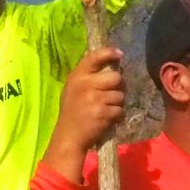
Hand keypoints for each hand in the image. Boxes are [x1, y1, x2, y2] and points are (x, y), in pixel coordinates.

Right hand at [47, 48, 125, 171]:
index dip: (109, 53)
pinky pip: (120, 110)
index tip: (119, 54)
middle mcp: (86, 84)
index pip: (94, 57)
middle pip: (116, 77)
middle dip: (118, 87)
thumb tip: (111, 64)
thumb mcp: (73, 89)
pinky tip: (107, 119)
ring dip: (117, 104)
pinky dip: (117, 116)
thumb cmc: (72, 111)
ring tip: (105, 110)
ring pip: (120, 95)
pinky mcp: (103, 113)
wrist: (69, 136)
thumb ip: (88, 77)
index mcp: (77, 76)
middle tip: (111, 94)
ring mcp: (95, 99)